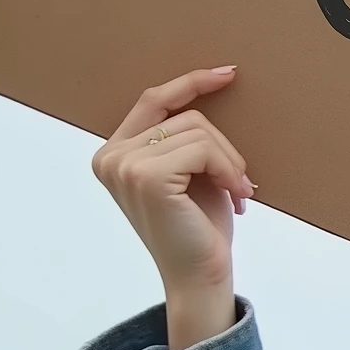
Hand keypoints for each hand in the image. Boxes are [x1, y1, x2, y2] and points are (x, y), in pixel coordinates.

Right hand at [92, 67, 252, 349]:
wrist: (200, 276)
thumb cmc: (200, 229)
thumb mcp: (191, 174)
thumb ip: (184, 139)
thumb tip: (212, 88)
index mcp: (113, 153)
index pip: (153, 100)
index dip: (190, 83)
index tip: (227, 73)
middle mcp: (110, 156)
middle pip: (184, 115)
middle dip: (223, 147)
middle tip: (240, 184)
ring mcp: (123, 165)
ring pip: (197, 130)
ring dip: (229, 162)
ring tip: (237, 193)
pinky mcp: (146, 176)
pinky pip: (202, 149)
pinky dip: (228, 170)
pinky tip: (236, 196)